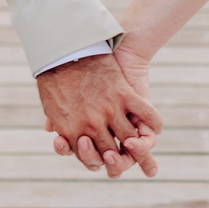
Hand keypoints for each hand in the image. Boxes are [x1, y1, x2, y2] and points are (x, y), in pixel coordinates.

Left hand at [37, 48, 160, 177]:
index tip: (105, 157)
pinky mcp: (123, 94)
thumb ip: (57, 122)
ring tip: (139, 143)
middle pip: (111, 152)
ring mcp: (109, 110)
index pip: (90, 159)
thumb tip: (54, 132)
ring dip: (137, 145)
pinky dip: (154, 123)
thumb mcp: (52, 103)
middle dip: (118, 158)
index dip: (99, 162)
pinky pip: (145, 114)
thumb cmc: (56, 75)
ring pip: (130, 139)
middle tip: (124, 154)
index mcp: (72, 131)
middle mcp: (92, 125)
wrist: (69, 46)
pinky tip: (156, 127)